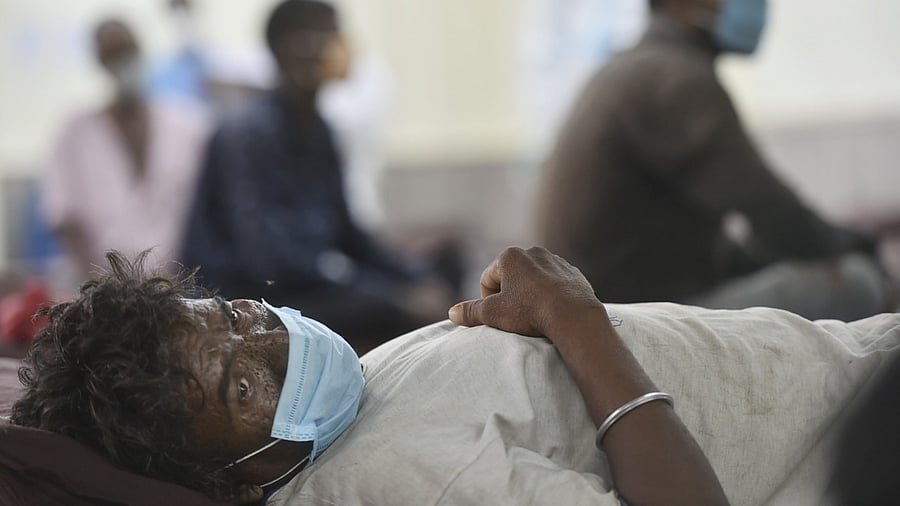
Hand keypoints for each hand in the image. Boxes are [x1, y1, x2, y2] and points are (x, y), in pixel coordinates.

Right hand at [448, 247, 604, 337]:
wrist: (574, 316)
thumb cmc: (530, 312)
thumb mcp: (494, 314)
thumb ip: (471, 312)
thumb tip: (452, 314)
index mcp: (510, 256)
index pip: (487, 279)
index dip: (488, 301)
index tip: (500, 316)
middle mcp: (533, 252)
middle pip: (511, 278)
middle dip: (510, 296)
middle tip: (516, 317)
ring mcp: (556, 261)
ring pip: (534, 280)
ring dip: (530, 295)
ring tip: (535, 315)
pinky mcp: (573, 273)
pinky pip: (554, 284)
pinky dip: (550, 296)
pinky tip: (553, 311)